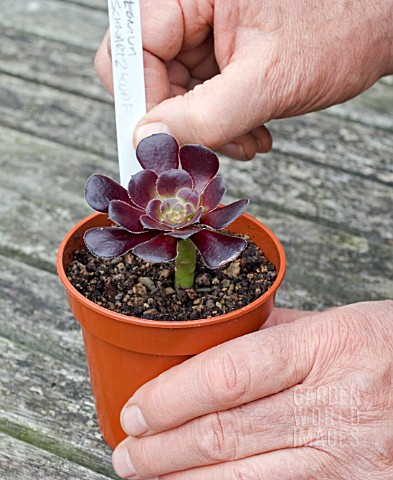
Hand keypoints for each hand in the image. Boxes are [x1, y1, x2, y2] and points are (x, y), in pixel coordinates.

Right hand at [95, 0, 392, 159]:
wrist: (376, 25)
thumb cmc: (337, 30)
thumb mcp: (266, 81)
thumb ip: (205, 116)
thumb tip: (149, 140)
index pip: (133, 50)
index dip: (145, 103)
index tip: (164, 145)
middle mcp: (190, 4)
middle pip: (149, 73)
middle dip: (182, 121)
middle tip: (212, 147)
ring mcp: (204, 27)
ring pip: (175, 90)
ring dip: (207, 127)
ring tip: (246, 139)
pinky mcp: (218, 48)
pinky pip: (199, 92)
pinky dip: (220, 119)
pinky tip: (250, 129)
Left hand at [112, 300, 392, 478]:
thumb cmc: (387, 346)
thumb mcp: (336, 323)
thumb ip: (276, 331)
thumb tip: (215, 341)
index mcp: (327, 347)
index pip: (229, 375)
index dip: (171, 396)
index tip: (136, 409)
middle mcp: (338, 407)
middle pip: (226, 434)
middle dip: (163, 448)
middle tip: (128, 451)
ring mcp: (350, 461)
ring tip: (147, 476)